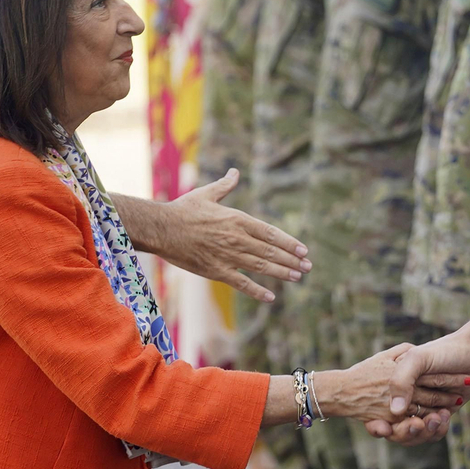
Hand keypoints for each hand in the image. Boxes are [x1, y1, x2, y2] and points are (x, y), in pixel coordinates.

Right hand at [161, 170, 310, 302]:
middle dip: (292, 260)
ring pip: (261, 267)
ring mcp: (228, 256)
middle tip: (307, 267)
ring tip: (297, 277)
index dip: (289, 243)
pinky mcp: (216, 271)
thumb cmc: (183, 209)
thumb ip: (226, 186)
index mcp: (238, 219)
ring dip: (282, 273)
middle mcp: (237, 238)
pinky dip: (257, 291)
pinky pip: (241, 283)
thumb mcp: (207, 193)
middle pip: (271, 252)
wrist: (161, 228)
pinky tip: (271, 296)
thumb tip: (235, 172)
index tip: (303, 250)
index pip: (271, 233)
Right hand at [329, 345, 466, 442]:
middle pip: (397, 427)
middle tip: (418, 425)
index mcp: (395, 384)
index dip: (380, 425)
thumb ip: (401, 382)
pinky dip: (437, 429)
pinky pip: (432, 431)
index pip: (380, 413)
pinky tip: (444, 417)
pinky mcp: (440, 413)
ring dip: (425, 431)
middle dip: (406, 431)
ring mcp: (424, 406)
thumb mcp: (417, 359)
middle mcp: (407, 396)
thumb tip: (395, 412)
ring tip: (437, 417)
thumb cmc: (443, 351)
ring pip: (416, 432)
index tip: (386, 428)